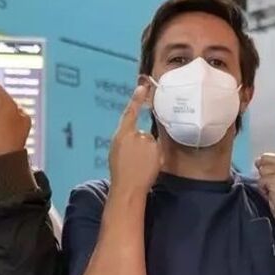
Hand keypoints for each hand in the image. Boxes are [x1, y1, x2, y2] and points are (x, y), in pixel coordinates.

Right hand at [107, 80, 160, 194]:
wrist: (128, 187)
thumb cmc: (120, 171)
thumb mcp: (117, 150)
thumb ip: (126, 139)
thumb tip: (138, 134)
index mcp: (121, 134)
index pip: (130, 113)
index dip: (136, 99)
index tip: (142, 87)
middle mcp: (135, 136)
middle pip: (142, 135)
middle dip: (141, 146)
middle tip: (134, 161)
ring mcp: (148, 143)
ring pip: (150, 145)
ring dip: (147, 153)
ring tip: (139, 166)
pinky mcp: (157, 152)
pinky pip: (157, 152)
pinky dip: (154, 158)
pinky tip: (147, 168)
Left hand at [256, 110, 274, 236]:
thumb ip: (273, 168)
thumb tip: (258, 161)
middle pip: (264, 157)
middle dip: (263, 171)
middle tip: (273, 186)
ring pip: (261, 167)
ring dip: (263, 180)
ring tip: (273, 191)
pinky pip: (262, 178)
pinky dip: (264, 187)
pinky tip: (273, 194)